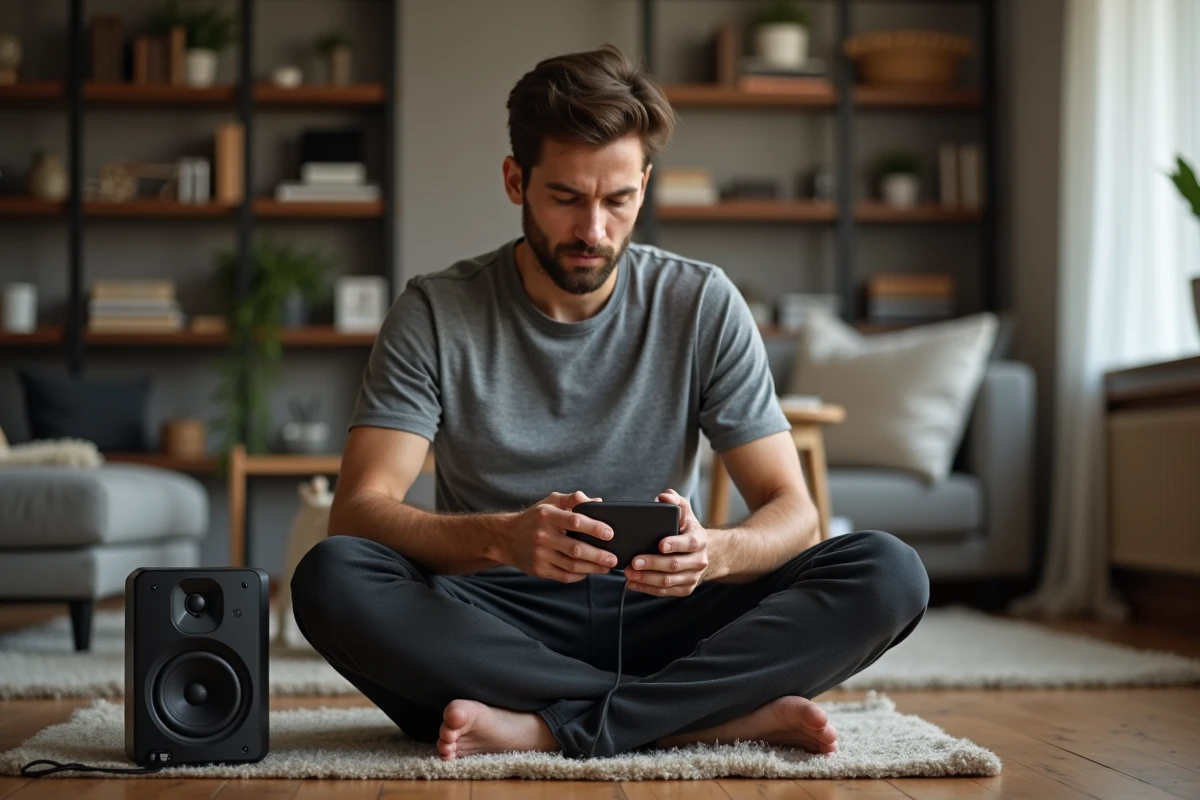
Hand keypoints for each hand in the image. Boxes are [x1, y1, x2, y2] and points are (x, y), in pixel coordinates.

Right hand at [493, 491, 617, 582]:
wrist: (505, 538)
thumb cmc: (533, 518)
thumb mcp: (550, 501)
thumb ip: (573, 499)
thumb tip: (597, 502)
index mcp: (548, 515)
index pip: (575, 521)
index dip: (594, 528)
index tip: (610, 534)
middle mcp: (543, 535)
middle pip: (576, 548)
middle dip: (598, 555)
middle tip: (614, 558)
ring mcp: (540, 555)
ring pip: (572, 565)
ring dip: (592, 568)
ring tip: (606, 567)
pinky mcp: (538, 570)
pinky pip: (563, 575)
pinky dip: (579, 575)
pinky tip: (589, 572)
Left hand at [623, 488, 709, 596]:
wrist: (703, 553)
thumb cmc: (687, 529)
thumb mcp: (685, 512)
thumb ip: (675, 501)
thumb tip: (663, 496)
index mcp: (699, 540)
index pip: (689, 543)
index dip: (675, 544)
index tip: (659, 545)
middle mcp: (698, 561)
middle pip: (674, 565)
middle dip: (653, 564)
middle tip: (633, 562)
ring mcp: (692, 577)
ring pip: (668, 581)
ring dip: (646, 579)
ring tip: (628, 573)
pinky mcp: (684, 589)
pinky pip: (665, 592)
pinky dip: (647, 589)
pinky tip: (632, 583)